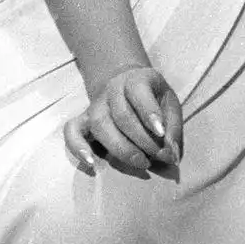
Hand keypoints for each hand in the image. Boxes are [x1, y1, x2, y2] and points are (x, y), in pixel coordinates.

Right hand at [64, 65, 182, 173]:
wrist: (126, 86)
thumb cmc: (152, 98)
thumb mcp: (169, 104)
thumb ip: (172, 128)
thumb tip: (170, 155)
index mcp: (136, 79)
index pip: (139, 92)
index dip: (150, 113)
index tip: (162, 134)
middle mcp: (112, 89)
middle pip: (122, 115)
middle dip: (142, 140)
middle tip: (157, 156)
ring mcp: (95, 105)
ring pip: (99, 125)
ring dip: (121, 149)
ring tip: (142, 162)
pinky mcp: (83, 120)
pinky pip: (72, 131)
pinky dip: (78, 148)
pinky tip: (92, 164)